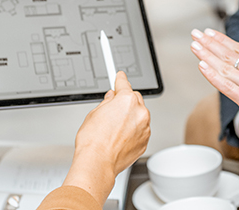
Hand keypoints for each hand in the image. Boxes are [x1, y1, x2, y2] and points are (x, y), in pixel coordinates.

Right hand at [64, 72, 150, 201]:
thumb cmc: (93, 141)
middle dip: (125, 101)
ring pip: (139, 115)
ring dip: (130, 117)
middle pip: (135, 99)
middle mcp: (139, 112)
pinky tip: (120, 137)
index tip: (120, 76)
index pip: (124, 84)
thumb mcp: (94, 113)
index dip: (120, 79)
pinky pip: (141, 130)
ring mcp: (144, 127)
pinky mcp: (145, 141)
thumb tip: (111, 97)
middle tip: (113, 109)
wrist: (98, 162)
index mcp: (126, 101)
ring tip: (114, 129)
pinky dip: (133, 131)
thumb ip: (107, 102)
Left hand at [190, 28, 238, 140]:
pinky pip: (227, 87)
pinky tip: (202, 66)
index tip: (210, 33)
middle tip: (196, 34)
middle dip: (210, 44)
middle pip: (228, 54)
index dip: (222, 40)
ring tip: (194, 45)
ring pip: (224, 67)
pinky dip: (213, 76)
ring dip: (207, 56)